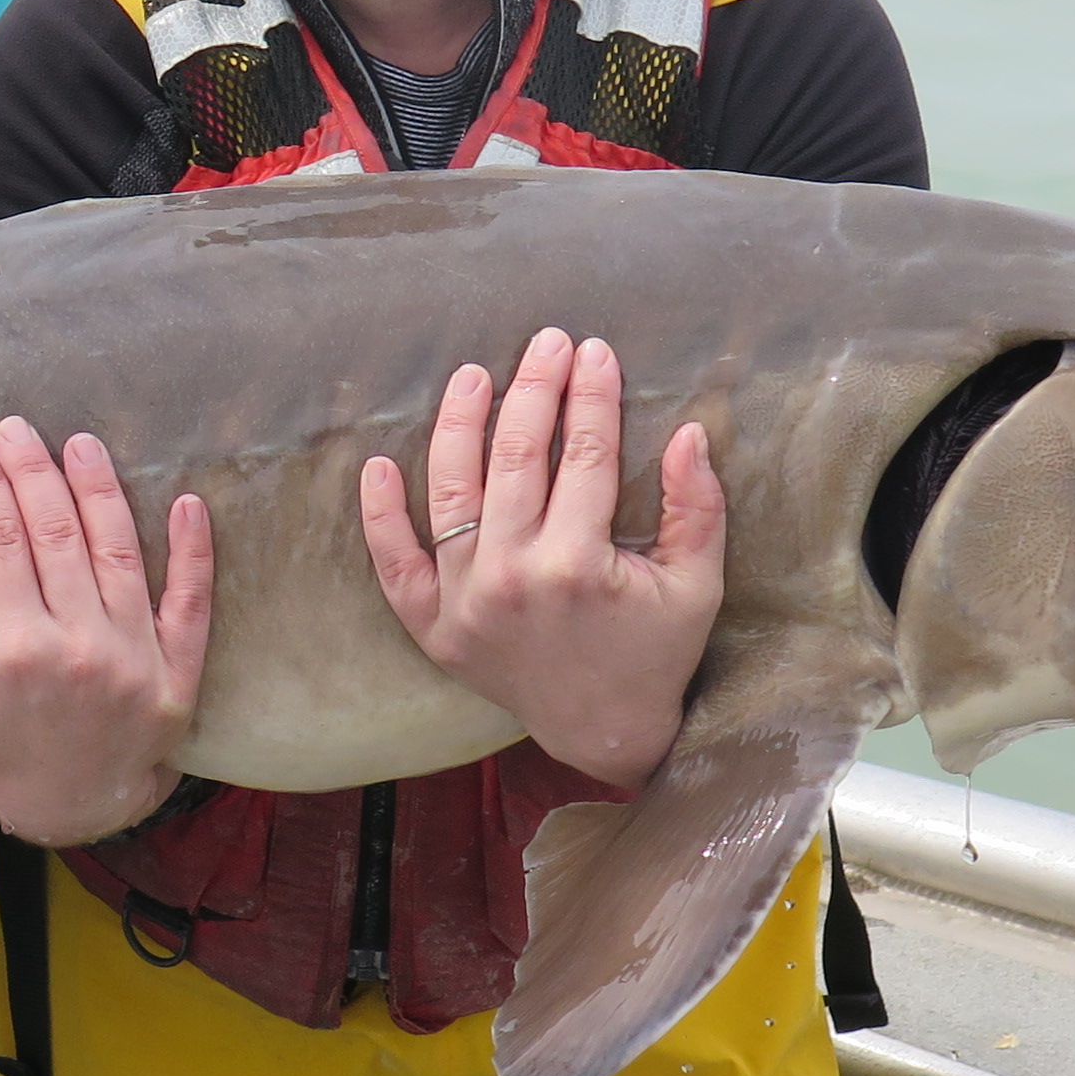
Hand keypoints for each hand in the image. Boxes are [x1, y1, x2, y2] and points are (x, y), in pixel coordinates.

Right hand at [0, 417, 213, 846]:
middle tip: (17, 428)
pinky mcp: (178, 671)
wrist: (71, 801)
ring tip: (80, 444)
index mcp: (16, 649)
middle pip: (57, 535)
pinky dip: (193, 551)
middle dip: (33, 472)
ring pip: (119, 552)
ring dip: (100, 490)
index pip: (0, 543)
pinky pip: (191, 601)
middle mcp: (79, 647)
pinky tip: (187, 501)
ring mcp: (134, 657)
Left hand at [358, 329, 724, 789]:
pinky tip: (378, 463)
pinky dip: (380, 514)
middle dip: (534, 389)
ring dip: (458, 424)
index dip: (592, 396)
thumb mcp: (696, 586)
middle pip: (517, 458)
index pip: (584, 455)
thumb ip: (696, 509)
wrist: (603, 732)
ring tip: (472, 376)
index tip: (594, 351)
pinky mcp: (431, 626)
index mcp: (578, 567)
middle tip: (546, 343)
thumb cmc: (655, 653)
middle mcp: (511, 579)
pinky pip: (394, 562)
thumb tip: (691, 431)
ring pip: (452, 491)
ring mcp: (463, 602)